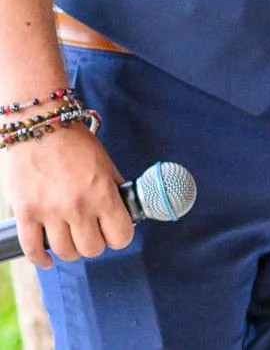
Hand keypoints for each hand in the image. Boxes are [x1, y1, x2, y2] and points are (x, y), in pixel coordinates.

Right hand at [0, 127, 134, 267]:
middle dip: (95, 244)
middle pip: (92, 249)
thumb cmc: (75, 142)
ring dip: (70, 251)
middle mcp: (78, 206)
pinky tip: (47, 259)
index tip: (115, 233)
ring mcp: (50, 212)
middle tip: (91, 234)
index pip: (120, 236)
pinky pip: (33, 249)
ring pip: (65, 252)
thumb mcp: (105, 162)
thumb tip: (126, 211)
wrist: (40, 126)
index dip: (120, 237)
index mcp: (102, 193)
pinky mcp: (26, 213)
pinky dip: (41, 259)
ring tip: (71, 240)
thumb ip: (114, 188)